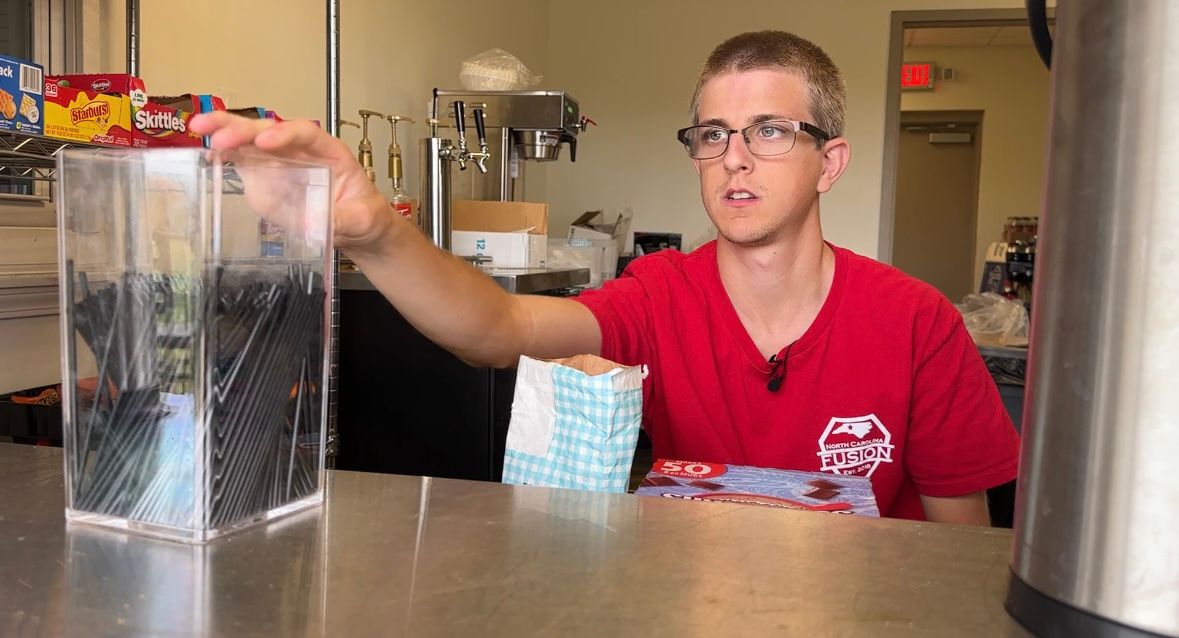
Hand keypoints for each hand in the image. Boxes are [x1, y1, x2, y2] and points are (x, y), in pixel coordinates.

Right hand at [189, 112, 393, 249]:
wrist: (359, 230)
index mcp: (329, 152)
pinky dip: (225, 157)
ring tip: (199, 128)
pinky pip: (245, 164)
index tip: (265, 141)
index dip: (284, 134)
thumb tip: (313, 222)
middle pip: (270, 131)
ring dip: (225, 133)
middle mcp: (300, 152)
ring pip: (251, 142)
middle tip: (217, 134)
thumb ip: (342, 219)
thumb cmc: (365, 216)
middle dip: (243, 129)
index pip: (305, 134)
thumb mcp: (364, 219)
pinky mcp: (267, 180)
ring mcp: (281, 164)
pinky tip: (205, 154)